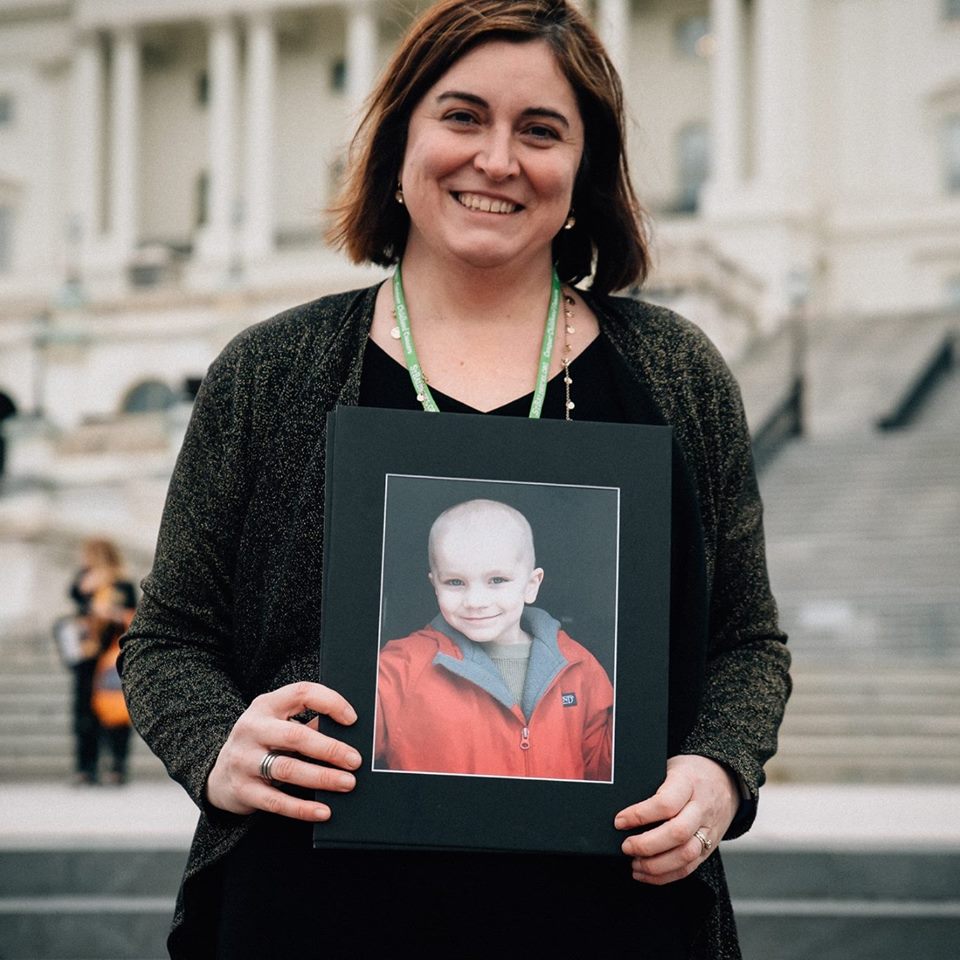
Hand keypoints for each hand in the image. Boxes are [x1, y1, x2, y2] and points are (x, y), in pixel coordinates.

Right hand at [206, 681, 360, 821]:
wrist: (218, 774)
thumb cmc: (262, 744)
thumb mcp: (278, 724)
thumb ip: (308, 724)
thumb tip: (349, 733)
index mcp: (266, 705)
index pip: (301, 693)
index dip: (330, 702)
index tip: (352, 719)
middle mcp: (252, 728)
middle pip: (296, 736)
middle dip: (330, 749)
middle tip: (355, 760)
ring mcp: (243, 759)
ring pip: (287, 769)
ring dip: (322, 777)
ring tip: (347, 783)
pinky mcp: (242, 790)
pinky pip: (276, 801)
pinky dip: (302, 808)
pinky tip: (324, 811)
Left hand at [614, 755, 739, 884]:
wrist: (725, 780)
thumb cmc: (690, 773)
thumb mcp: (671, 767)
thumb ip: (652, 784)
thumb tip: (619, 802)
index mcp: (689, 783)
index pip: (666, 803)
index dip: (640, 815)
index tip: (619, 821)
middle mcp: (701, 808)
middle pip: (677, 833)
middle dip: (647, 845)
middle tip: (625, 846)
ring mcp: (708, 830)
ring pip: (686, 855)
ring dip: (656, 865)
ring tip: (634, 863)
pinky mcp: (709, 848)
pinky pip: (690, 868)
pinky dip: (665, 875)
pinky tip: (646, 873)